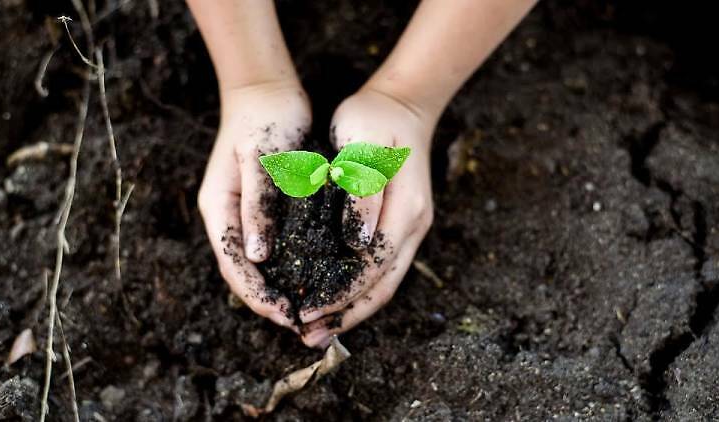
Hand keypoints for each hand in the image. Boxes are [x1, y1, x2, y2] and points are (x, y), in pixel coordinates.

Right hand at [198, 81, 310, 330]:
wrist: (267, 91)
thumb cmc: (265, 121)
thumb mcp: (262, 162)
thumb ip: (258, 207)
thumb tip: (256, 257)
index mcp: (218, 209)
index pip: (234, 266)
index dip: (257, 295)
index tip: (286, 315)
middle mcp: (227, 217)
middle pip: (242, 272)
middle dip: (267, 300)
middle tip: (300, 322)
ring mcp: (243, 213)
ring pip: (256, 264)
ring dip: (277, 288)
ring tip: (306, 309)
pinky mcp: (262, 208)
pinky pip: (271, 247)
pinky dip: (287, 266)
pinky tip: (310, 276)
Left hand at [299, 86, 435, 347]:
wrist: (402, 103)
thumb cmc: (373, 119)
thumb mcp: (362, 147)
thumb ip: (362, 195)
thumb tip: (357, 243)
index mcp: (405, 210)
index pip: (372, 267)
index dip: (340, 294)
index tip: (306, 310)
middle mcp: (412, 226)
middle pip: (382, 286)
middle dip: (345, 314)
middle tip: (308, 336)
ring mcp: (410, 227)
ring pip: (384, 282)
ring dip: (353, 309)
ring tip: (320, 330)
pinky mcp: (401, 224)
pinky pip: (382, 267)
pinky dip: (359, 289)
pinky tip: (337, 298)